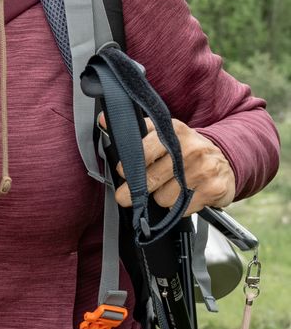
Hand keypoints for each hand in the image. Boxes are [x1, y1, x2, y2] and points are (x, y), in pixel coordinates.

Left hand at [113, 117, 235, 215]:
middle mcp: (190, 149)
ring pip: (164, 198)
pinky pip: (182, 209)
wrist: (225, 159)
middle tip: (127, 195)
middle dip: (137, 190)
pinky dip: (179, 207)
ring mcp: (204, 169)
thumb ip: (134, 129)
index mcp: (174, 132)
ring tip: (169, 187)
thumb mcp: (163, 132)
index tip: (124, 173)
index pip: (143, 152)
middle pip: (151, 179)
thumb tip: (103, 119)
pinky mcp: (214, 189)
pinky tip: (185, 195)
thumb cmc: (186, 148)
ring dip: (162, 197)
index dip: (130, 167)